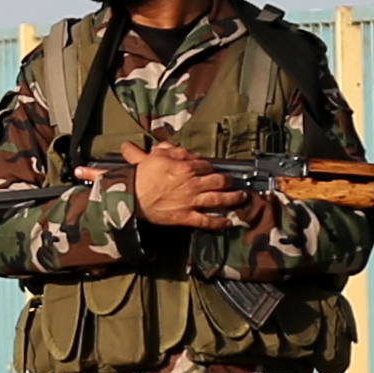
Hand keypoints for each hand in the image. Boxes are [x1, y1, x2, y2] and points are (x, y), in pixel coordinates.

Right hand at [127, 140, 242, 229]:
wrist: (131, 198)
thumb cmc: (141, 176)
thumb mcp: (154, 155)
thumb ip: (171, 150)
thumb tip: (183, 151)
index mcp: (186, 167)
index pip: (206, 165)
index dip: (210, 166)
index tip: (212, 169)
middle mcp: (192, 184)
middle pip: (219, 181)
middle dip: (228, 181)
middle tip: (234, 182)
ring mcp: (191, 202)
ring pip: (218, 200)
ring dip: (233, 199)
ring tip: (242, 197)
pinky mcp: (186, 217)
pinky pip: (206, 221)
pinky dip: (219, 222)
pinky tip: (228, 222)